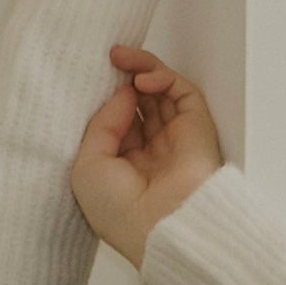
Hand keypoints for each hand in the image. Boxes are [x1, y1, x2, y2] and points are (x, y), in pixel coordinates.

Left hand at [69, 44, 222, 270]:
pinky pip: (181, 92)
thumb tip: (124, 92)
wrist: (162, 226)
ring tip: (120, 57)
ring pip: (161, 92)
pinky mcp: (197, 127)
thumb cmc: (120, 210)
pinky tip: (142, 82)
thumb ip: (101, 123)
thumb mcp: (88, 166)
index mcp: (126, 168)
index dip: (108, 98)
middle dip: (124, 77)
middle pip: (140, 102)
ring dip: (142, 69)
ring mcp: (176, 139)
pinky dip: (162, 78)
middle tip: (111, 58)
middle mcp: (152, 152)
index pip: (119, 122)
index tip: (95, 77)